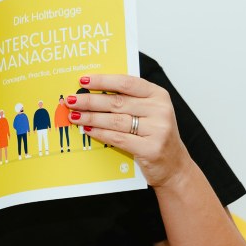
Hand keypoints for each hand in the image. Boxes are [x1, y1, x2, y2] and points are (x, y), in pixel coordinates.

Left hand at [66, 75, 190, 185]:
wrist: (174, 165)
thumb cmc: (155, 135)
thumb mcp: (148, 111)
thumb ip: (127, 100)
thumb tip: (92, 91)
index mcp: (158, 95)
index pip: (127, 83)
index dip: (103, 80)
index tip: (83, 80)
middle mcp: (160, 110)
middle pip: (117, 102)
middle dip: (89, 101)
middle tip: (71, 100)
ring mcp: (157, 130)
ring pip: (115, 120)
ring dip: (90, 117)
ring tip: (74, 115)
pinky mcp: (151, 148)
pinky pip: (117, 138)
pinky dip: (99, 133)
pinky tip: (86, 129)